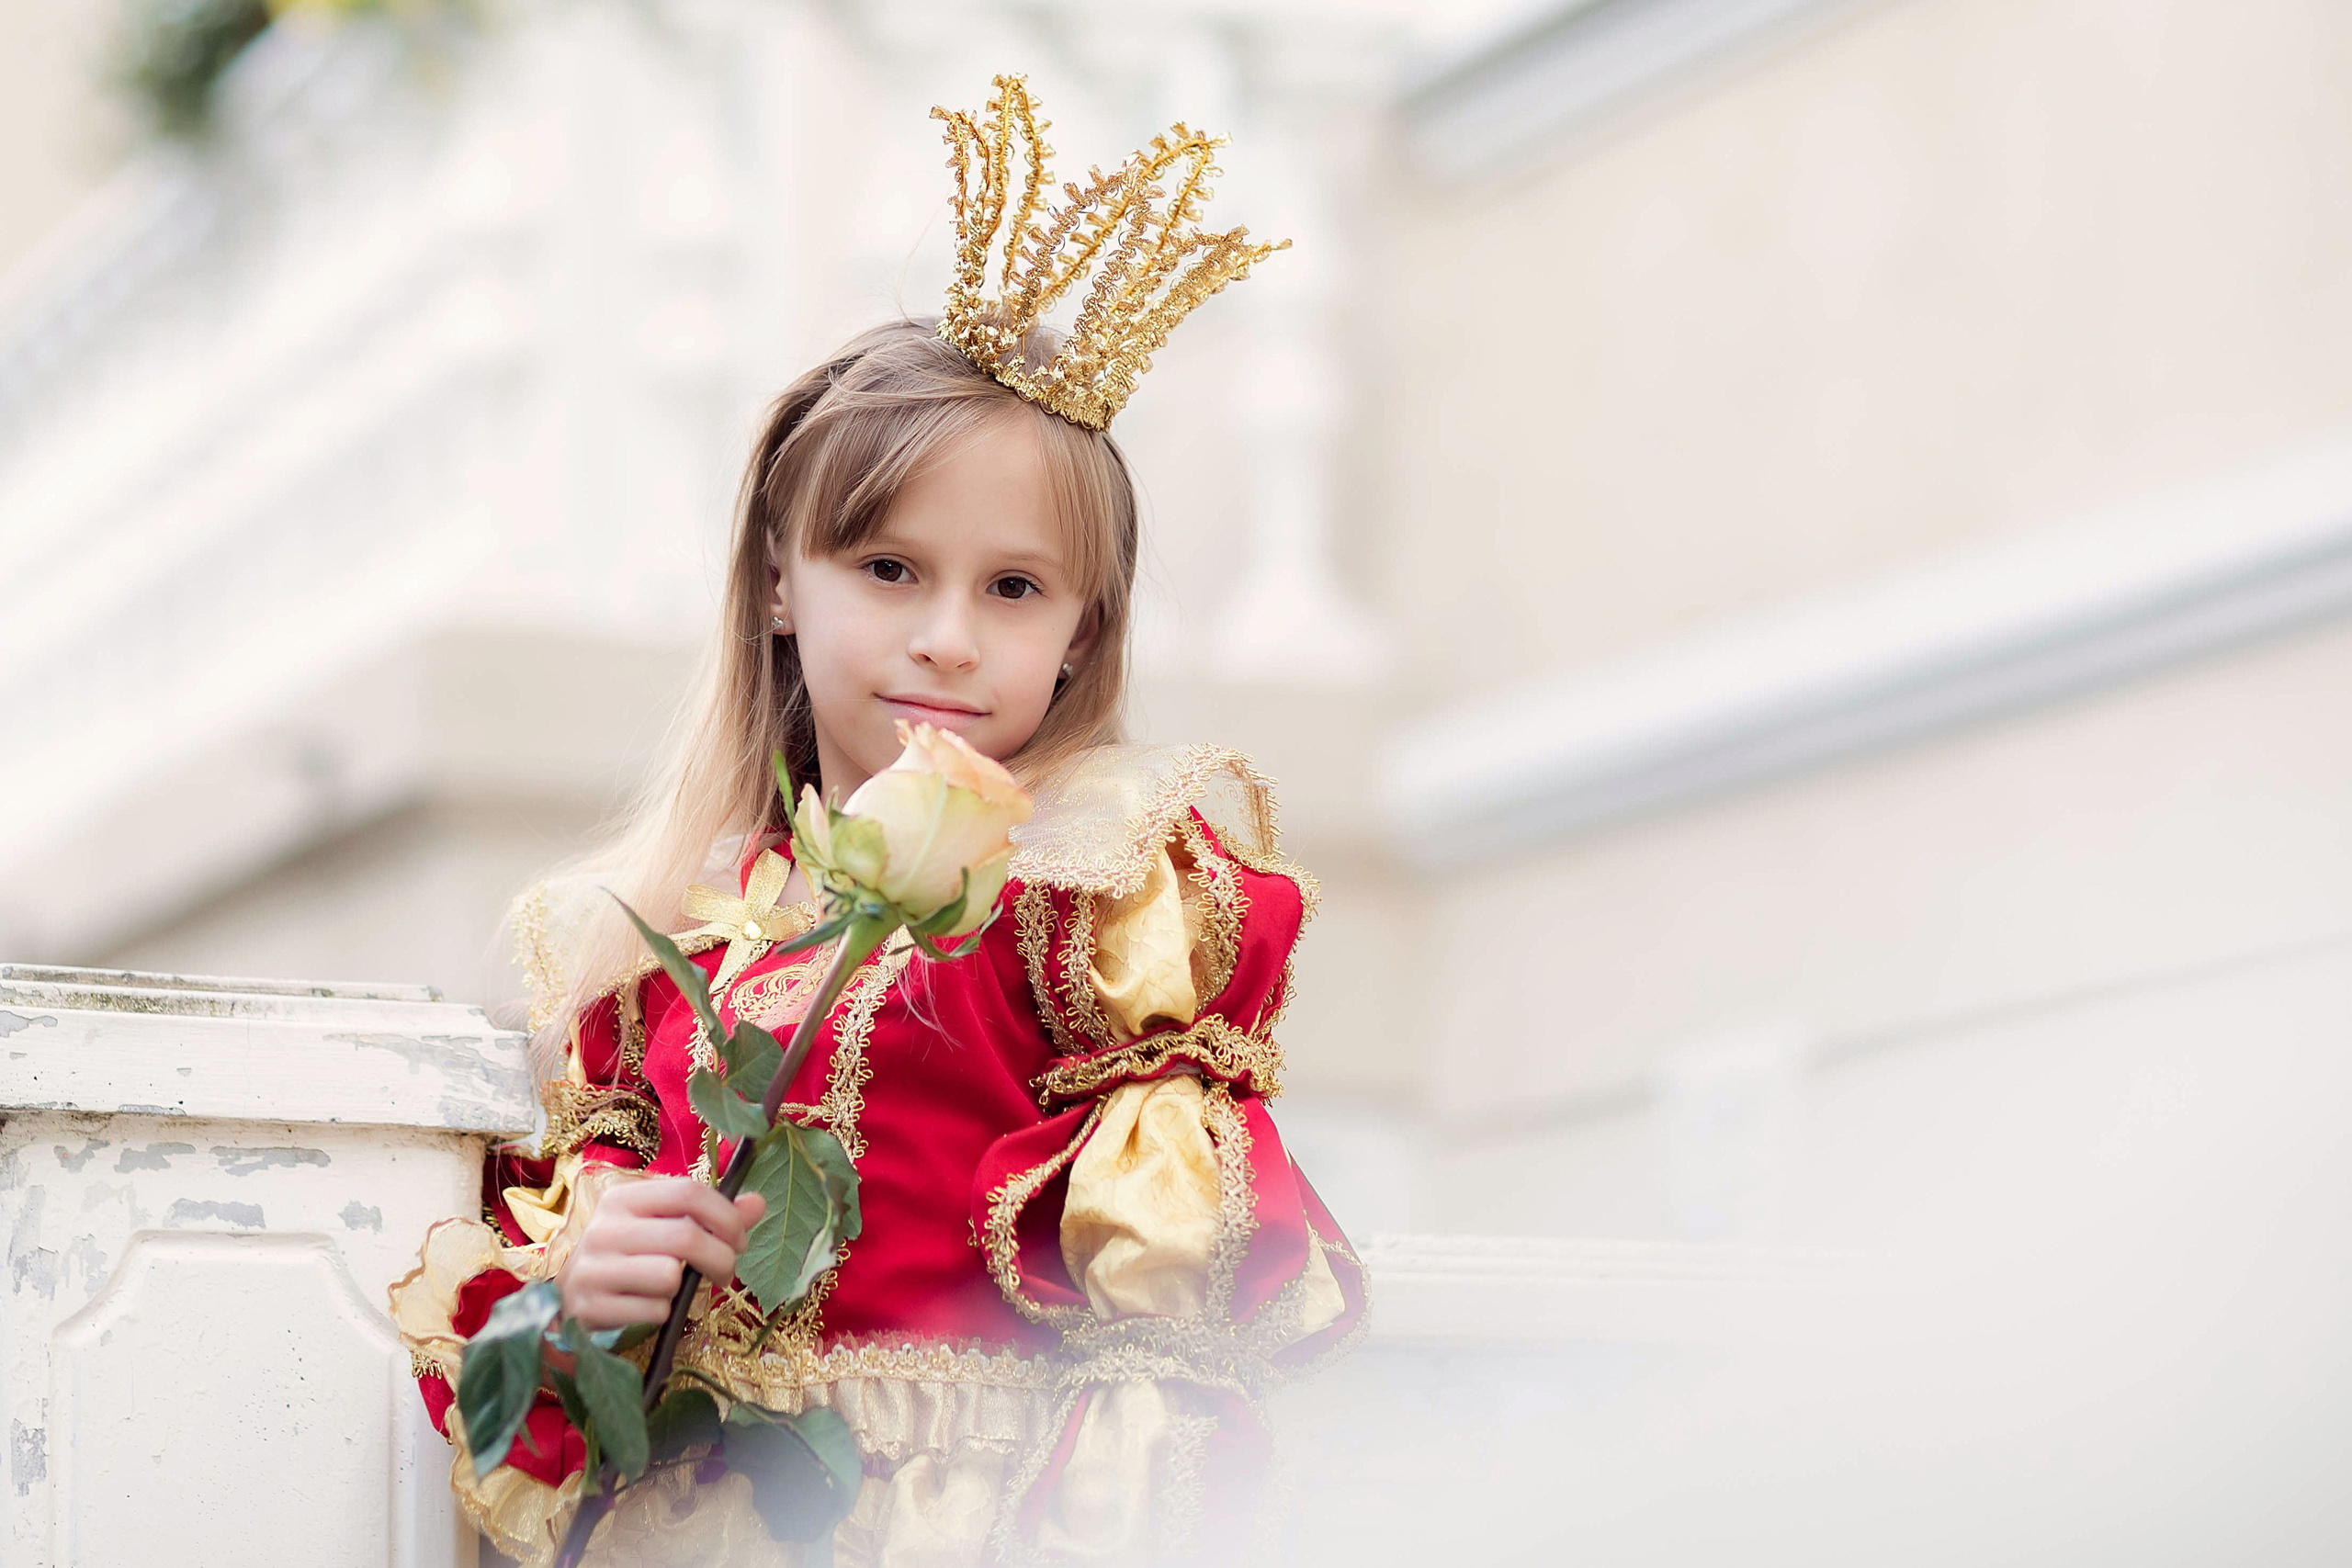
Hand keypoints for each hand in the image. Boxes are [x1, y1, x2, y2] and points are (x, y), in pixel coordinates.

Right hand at [559, 1177, 766, 1330]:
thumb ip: (711, 1217)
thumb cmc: (627, 1260)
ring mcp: (591, 1268)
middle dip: (721, 1258)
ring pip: (669, 1276)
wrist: (567, 1304)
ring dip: (683, 1289)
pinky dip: (662, 1314)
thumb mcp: (663, 1229)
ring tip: (674, 1290)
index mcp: (623, 1198)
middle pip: (685, 1236)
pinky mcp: (589, 1307)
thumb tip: (758, 1203)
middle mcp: (603, 1228)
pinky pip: (653, 1311)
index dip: (726, 1216)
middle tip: (726, 1273)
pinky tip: (648, 1309)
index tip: (740, 1239)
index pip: (688, 1192)